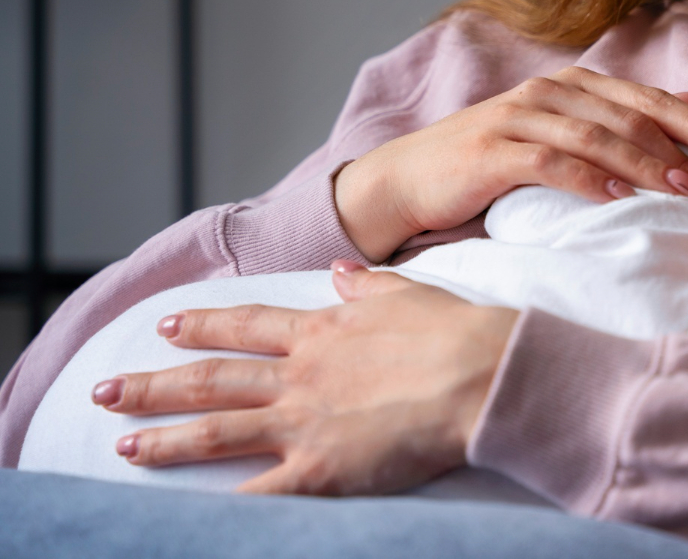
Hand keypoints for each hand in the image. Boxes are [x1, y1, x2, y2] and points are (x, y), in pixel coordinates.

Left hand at [96, 264, 512, 495]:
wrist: (482, 374)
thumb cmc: (457, 331)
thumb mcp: (409, 292)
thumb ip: (367, 285)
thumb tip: (340, 270)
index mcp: (323, 330)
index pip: (246, 326)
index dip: (202, 326)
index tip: (166, 325)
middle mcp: (301, 374)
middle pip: (213, 378)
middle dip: (154, 385)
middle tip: (106, 390)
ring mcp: (304, 421)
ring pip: (217, 430)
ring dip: (166, 438)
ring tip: (124, 444)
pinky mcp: (320, 470)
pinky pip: (260, 493)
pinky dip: (223, 506)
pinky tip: (191, 515)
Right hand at [335, 66, 687, 260]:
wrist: (412, 178)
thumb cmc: (496, 160)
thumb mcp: (566, 130)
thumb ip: (628, 116)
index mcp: (574, 85)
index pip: (648, 99)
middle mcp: (550, 92)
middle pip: (631, 116)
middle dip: (683, 147)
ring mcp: (520, 118)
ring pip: (598, 139)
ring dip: (647, 166)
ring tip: (686, 192)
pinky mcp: (493, 151)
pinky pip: (551, 162)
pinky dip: (589, 180)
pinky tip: (620, 199)